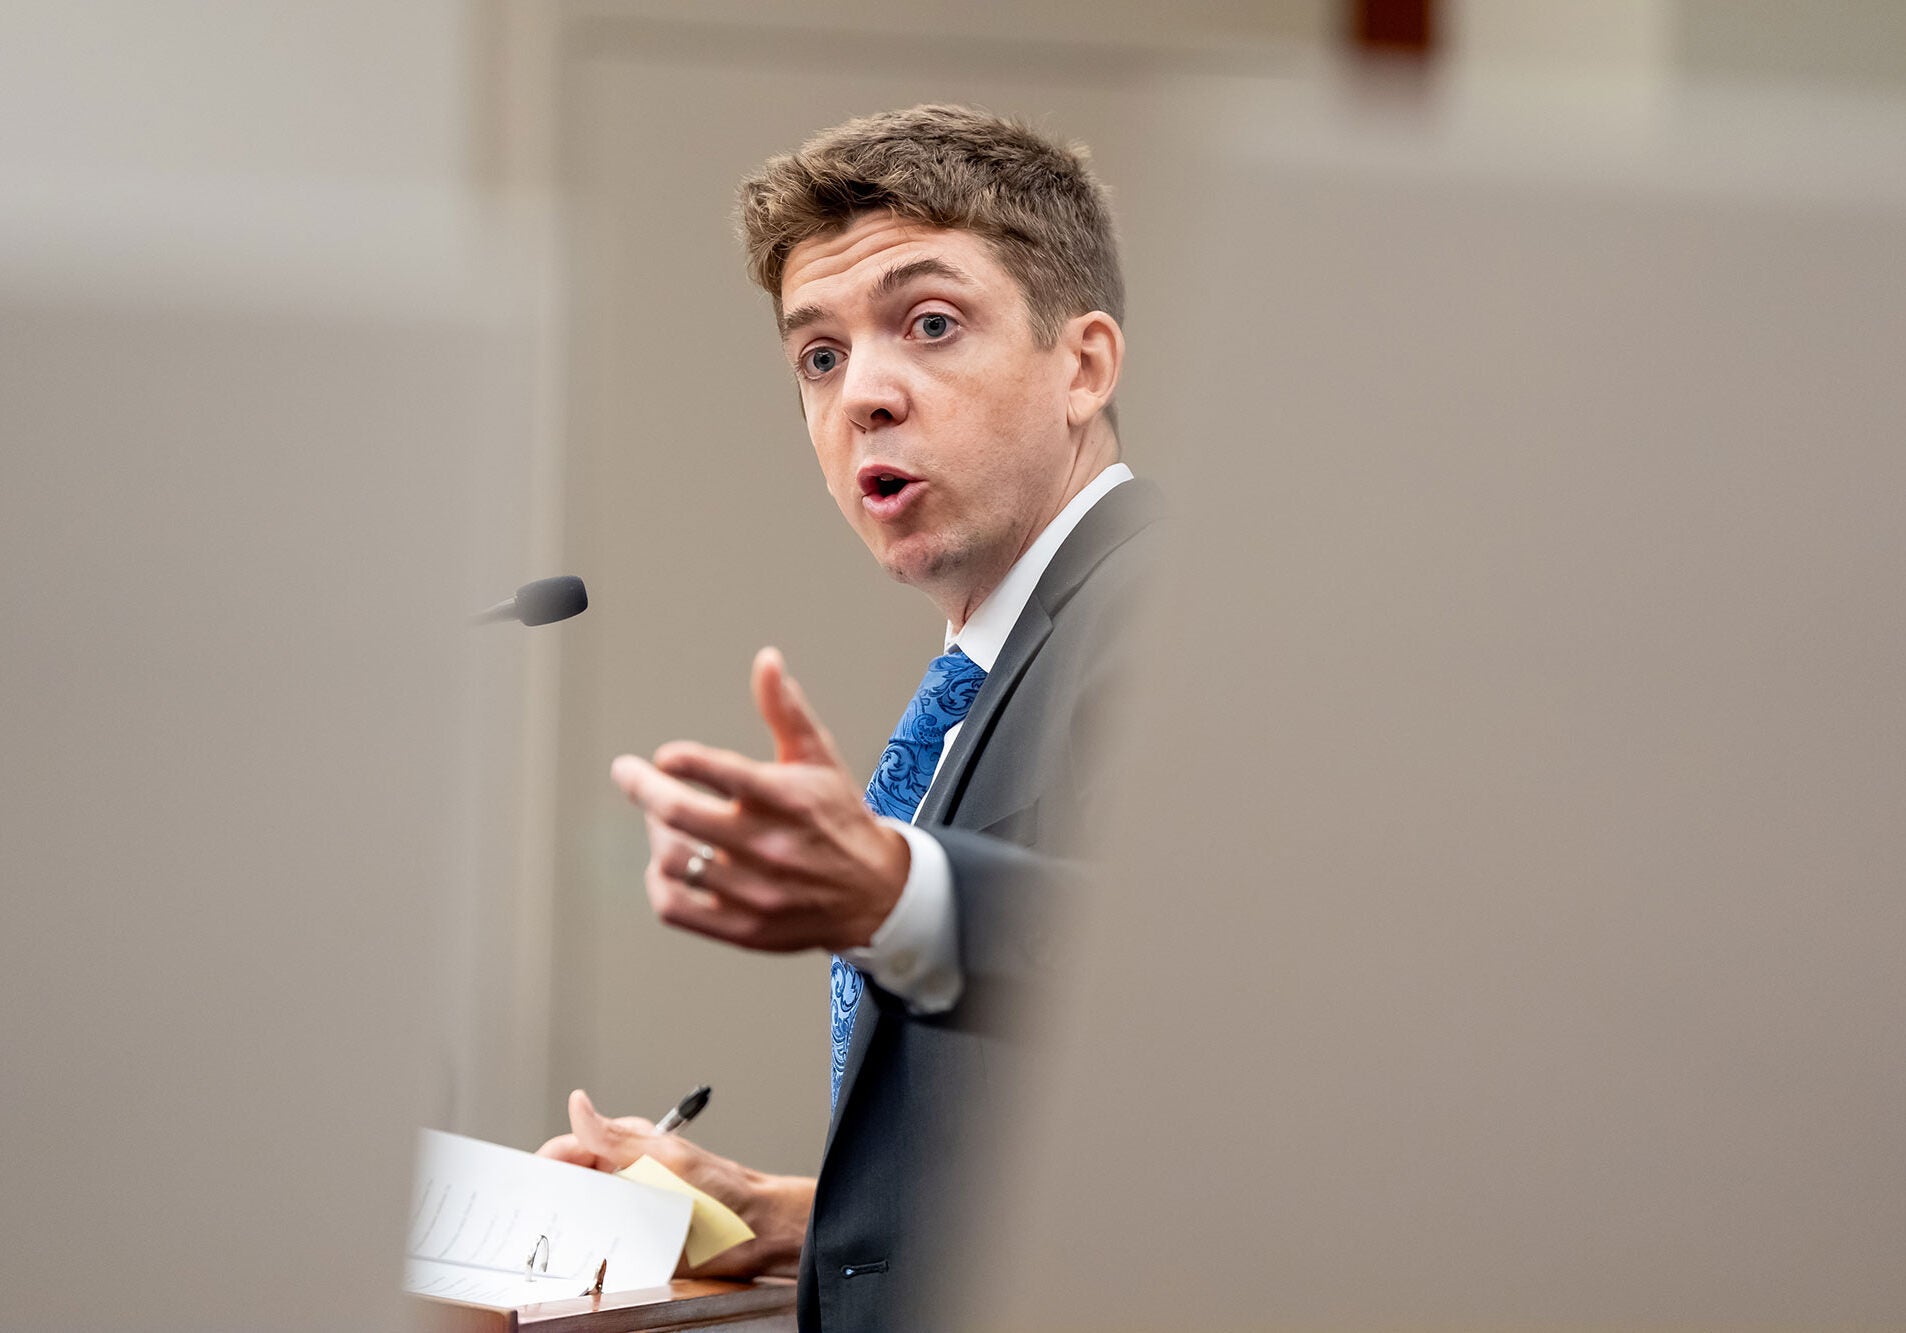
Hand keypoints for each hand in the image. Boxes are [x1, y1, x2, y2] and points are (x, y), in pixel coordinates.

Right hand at [535, 1088, 811, 1278]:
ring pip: (579, 1219)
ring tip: (550, 1242)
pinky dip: (588, 1253)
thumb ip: (618, 1139)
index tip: (528, 1181)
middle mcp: (622, 1179)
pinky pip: (600, 1248)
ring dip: (566, 1228)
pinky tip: (580, 1261)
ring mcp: (627, 1212)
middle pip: (570, 1187)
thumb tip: (579, 1104)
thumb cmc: (723, 1191)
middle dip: (549, 1199)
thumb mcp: (668, 1160)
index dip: (547, 1164)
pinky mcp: (634, 1244)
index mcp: (626, 1149)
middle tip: (531, 1218)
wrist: (757, 1233)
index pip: (570, 1150)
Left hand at [612, 647, 909, 952]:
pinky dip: (658, 882)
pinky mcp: (744, 927)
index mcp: (787, 799)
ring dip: (655, 832)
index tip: (666, 756)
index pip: (722, 773)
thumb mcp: (819, 759)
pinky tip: (666, 864)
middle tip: (628, 773)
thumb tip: (766, 661)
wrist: (875, 894)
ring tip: (661, 818)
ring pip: (672, 859)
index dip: (681, 759)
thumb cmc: (837, 818)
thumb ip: (785, 710)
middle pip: (678, 815)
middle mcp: (769, 846)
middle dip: (641, 786)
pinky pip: (675, 907)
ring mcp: (754, 891)